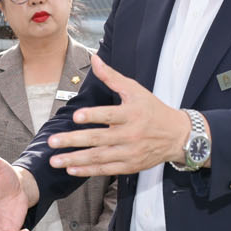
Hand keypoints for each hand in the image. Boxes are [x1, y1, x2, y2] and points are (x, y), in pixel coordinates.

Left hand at [44, 53, 192, 176]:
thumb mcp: (135, 90)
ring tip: (54, 160)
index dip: (93, 116)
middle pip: (99, 139)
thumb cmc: (152, 109)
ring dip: (75, 159)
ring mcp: (130, 152)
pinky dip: (88, 171)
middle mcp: (131, 134)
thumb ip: (112, 77)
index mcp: (132, 113)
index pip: (110, 115)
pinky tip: (71, 169)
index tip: (76, 117)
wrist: (177, 135)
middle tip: (53, 141)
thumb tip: (94, 59)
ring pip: (99, 157)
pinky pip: (106, 170)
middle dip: (74, 141)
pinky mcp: (130, 166)